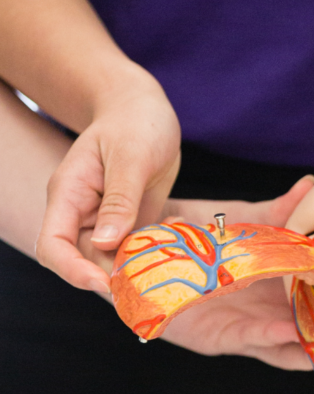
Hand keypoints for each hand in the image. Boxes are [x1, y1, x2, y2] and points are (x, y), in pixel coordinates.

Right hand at [35, 84, 180, 293]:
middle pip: (86, 261)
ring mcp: (109, 219)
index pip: (54, 245)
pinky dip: (158, 248)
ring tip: (171, 252)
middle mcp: (84, 213)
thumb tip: (106, 243)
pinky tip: (178, 230)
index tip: (104, 283)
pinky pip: (140, 246)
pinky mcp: (133, 220)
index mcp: (69, 195)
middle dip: (114, 275)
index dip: (73, 270)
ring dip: (141, 264)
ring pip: (115, 259)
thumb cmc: (134, 123)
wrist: (145, 110)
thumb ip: (120, 199)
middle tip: (151, 281)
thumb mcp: (131, 156)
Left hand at [156, 174, 313, 369]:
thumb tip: (310, 184)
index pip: (310, 294)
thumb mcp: (243, 219)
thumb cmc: (196, 234)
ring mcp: (242, 324)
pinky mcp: (217, 338)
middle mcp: (262, 307)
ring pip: (282, 340)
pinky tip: (293, 337)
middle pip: (302, 321)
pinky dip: (273, 341)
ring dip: (307, 342)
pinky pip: (250, 341)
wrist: (145, 241)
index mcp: (273, 282)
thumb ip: (278, 209)